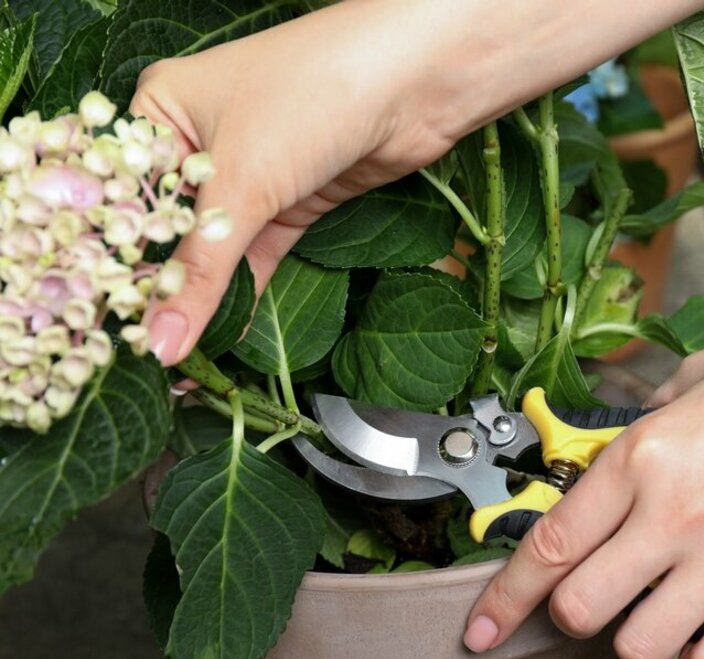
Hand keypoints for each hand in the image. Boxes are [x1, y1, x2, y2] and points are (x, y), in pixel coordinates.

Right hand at [130, 0, 468, 365]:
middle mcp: (201, 144)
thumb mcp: (240, 182)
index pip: (126, 199)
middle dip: (163, 285)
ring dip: (205, 297)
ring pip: (216, 248)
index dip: (118, 261)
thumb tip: (164, 340)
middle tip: (145, 345)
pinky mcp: (289, 203)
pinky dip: (243, 292)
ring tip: (179, 351)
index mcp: (164, 113)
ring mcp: (249, 176)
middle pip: (171, 228)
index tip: (112, 319)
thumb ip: (201, 268)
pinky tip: (224, 332)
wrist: (412, 82)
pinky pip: (255, 256)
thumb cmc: (310, 96)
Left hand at [464, 344, 703, 658]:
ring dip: (631, 635)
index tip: (480, 628)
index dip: (505, 597)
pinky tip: (694, 628)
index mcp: (639, 462)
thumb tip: (599, 445)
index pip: (550, 545)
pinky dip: (694, 658)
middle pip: (580, 607)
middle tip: (583, 594)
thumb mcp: (681, 390)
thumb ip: (631, 424)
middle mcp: (674, 516)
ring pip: (640, 645)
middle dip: (570, 611)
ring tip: (645, 606)